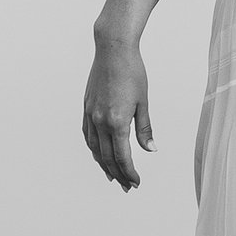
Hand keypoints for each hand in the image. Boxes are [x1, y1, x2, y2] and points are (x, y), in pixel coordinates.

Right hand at [83, 34, 154, 187]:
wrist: (113, 50)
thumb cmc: (133, 72)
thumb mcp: (144, 102)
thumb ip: (144, 128)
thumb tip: (150, 149)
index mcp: (117, 122)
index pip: (122, 157)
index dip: (130, 172)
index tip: (136, 182)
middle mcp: (100, 122)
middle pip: (107, 158)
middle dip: (119, 174)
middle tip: (127, 185)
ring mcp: (90, 115)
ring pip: (95, 149)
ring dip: (104, 165)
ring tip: (114, 176)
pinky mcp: (86, 108)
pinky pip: (87, 136)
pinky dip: (94, 149)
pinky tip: (99, 154)